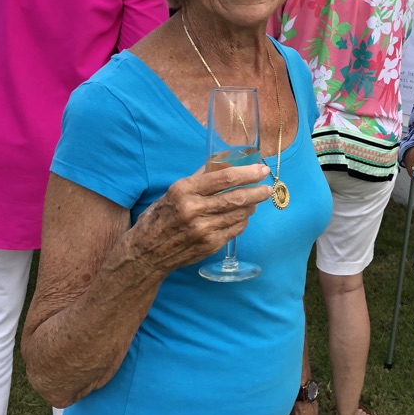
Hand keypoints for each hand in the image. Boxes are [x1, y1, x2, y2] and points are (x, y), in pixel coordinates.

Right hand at [126, 163, 272, 275]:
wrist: (146, 253)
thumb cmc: (159, 217)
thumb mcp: (174, 191)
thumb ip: (200, 177)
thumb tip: (224, 161)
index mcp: (184, 190)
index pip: (224, 178)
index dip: (247, 173)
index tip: (262, 169)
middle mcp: (194, 210)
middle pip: (236, 197)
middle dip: (257, 191)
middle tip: (267, 187)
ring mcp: (203, 230)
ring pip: (239, 214)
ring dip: (252, 206)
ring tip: (255, 199)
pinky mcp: (209, 245)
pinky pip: (235, 230)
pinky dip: (242, 221)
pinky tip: (242, 215)